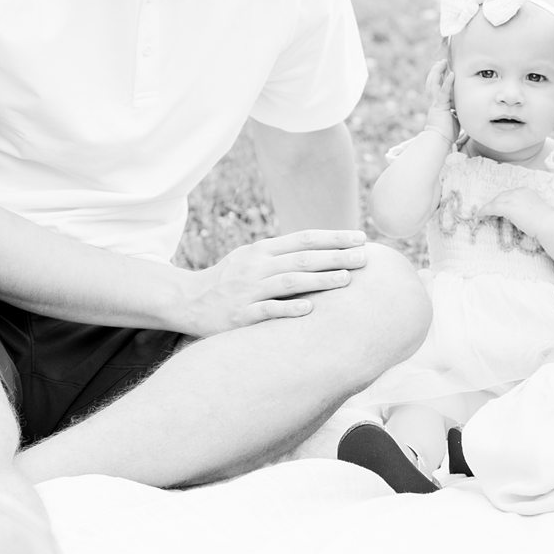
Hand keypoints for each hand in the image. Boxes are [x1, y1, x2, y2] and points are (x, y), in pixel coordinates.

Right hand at [178, 229, 369, 336]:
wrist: (189, 301)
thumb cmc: (231, 280)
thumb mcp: (252, 259)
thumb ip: (283, 255)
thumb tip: (326, 250)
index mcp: (262, 250)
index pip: (303, 239)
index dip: (333, 237)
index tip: (360, 238)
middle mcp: (256, 266)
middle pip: (301, 258)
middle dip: (335, 256)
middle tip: (364, 257)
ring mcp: (248, 291)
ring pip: (288, 282)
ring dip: (319, 280)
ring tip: (346, 279)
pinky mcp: (240, 315)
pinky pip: (267, 310)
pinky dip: (288, 308)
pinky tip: (309, 308)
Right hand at [422, 58, 457, 141]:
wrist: (438, 140)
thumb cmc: (446, 133)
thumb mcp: (453, 118)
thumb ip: (456, 111)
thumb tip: (462, 110)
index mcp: (437, 104)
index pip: (436, 87)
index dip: (439, 77)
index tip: (443, 69)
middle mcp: (434, 101)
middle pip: (431, 82)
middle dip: (436, 71)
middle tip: (441, 61)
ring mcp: (436, 103)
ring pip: (433, 83)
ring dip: (438, 71)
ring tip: (442, 62)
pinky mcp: (439, 106)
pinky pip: (443, 92)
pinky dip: (447, 82)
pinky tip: (452, 74)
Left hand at [482, 188, 548, 230]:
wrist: (548, 223)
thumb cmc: (546, 221)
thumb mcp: (536, 210)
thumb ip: (527, 209)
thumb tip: (521, 215)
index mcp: (526, 191)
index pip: (509, 194)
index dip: (502, 200)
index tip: (498, 206)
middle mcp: (518, 192)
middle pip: (501, 196)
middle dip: (494, 203)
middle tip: (488, 211)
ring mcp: (513, 199)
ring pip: (495, 202)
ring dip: (488, 208)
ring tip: (482, 214)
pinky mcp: (508, 207)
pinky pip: (492, 208)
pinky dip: (484, 211)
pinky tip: (480, 215)